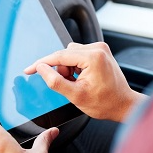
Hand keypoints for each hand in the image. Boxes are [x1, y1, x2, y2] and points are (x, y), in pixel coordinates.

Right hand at [24, 42, 147, 122]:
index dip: (41, 63)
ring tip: (78, 83)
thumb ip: (55, 81)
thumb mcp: (75, 96)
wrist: (123, 104)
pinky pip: (78, 55)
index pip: (59, 56)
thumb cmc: (104, 103)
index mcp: (93, 57)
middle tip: (70, 86)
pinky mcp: (100, 51)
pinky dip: (75, 67)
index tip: (29, 70)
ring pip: (70, 54)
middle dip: (61, 70)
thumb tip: (41, 68)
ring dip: (68, 69)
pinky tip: (82, 78)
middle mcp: (98, 48)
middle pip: (64, 54)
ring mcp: (100, 48)